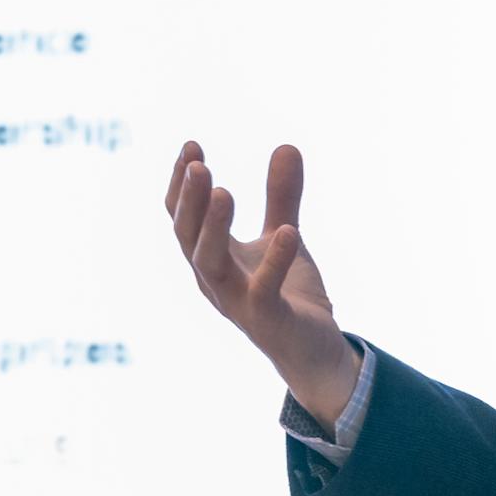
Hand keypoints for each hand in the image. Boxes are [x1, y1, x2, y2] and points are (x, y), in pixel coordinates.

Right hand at [164, 140, 358, 424]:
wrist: (314, 350)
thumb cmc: (289, 294)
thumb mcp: (284, 235)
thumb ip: (281, 197)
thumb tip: (287, 145)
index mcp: (212, 258)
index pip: (182, 218)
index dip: (181, 185)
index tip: (191, 146)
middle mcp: (214, 280)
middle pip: (188, 237)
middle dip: (190, 201)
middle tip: (197, 164)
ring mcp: (236, 302)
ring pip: (210, 264)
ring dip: (213, 228)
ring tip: (223, 191)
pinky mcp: (267, 319)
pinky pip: (264, 290)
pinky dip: (275, 261)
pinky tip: (289, 232)